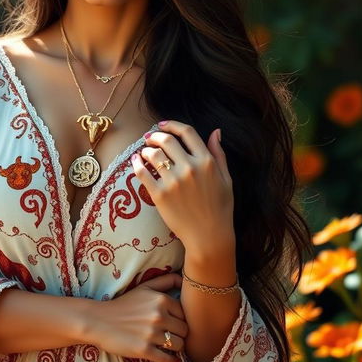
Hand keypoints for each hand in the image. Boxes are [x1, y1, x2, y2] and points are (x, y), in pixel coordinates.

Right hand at [87, 272, 187, 361]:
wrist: (99, 321)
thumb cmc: (124, 304)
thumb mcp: (144, 287)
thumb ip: (165, 281)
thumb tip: (183, 279)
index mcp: (161, 300)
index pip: (185, 314)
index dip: (180, 319)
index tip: (174, 323)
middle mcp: (158, 316)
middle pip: (184, 330)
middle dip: (179, 333)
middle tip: (171, 335)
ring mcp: (152, 334)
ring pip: (179, 345)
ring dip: (176, 347)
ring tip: (168, 345)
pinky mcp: (145, 350)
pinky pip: (168, 359)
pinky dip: (172, 361)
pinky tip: (172, 360)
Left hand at [131, 121, 234, 255]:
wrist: (209, 236)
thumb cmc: (220, 208)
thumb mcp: (226, 178)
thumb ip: (219, 154)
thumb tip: (216, 132)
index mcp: (206, 162)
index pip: (187, 132)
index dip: (172, 125)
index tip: (163, 125)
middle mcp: (190, 168)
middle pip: (166, 140)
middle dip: (155, 135)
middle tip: (149, 138)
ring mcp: (174, 181)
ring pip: (153, 154)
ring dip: (146, 150)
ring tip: (145, 153)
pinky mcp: (160, 195)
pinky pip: (142, 173)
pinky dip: (136, 163)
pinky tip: (136, 162)